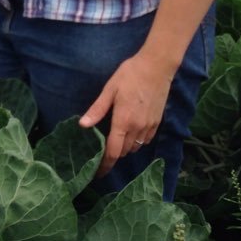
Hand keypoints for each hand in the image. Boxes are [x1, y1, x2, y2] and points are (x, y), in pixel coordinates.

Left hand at [79, 53, 173, 176]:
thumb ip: (97, 109)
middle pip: (124, 152)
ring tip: (116, 139)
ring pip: (135, 147)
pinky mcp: (158, 122)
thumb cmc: (130, 75)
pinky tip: (131, 131)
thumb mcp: (110, 90)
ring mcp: (149, 126)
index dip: (105, 165)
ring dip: (125, 147)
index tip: (98, 173)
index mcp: (123, 122)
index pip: (113, 152)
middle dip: (113, 154)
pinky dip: (137, 141)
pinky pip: (146, 140)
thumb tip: (82, 125)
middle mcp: (137, 128)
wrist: (157, 67)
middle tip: (103, 150)